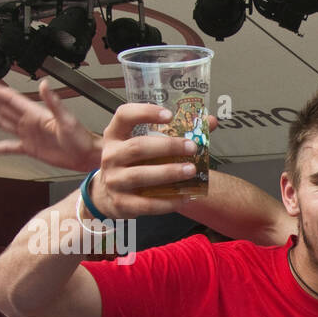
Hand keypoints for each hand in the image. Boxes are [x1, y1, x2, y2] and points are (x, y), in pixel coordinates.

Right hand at [0, 78, 101, 171]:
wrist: (86, 156)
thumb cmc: (81, 138)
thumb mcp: (67, 119)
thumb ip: (54, 103)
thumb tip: (44, 85)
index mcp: (35, 112)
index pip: (9, 98)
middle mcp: (28, 121)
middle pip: (0, 106)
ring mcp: (28, 134)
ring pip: (1, 122)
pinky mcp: (30, 148)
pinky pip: (8, 147)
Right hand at [94, 103, 201, 217]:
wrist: (108, 195)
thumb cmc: (133, 165)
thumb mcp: (144, 145)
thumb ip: (175, 133)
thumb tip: (209, 122)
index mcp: (116, 135)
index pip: (124, 115)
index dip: (145, 112)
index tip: (170, 115)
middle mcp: (111, 156)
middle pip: (137, 147)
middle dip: (167, 147)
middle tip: (192, 147)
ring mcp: (114, 180)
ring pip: (141, 176)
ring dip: (168, 172)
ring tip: (191, 170)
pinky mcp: (122, 203)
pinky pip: (147, 204)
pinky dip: (168, 202)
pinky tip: (184, 197)